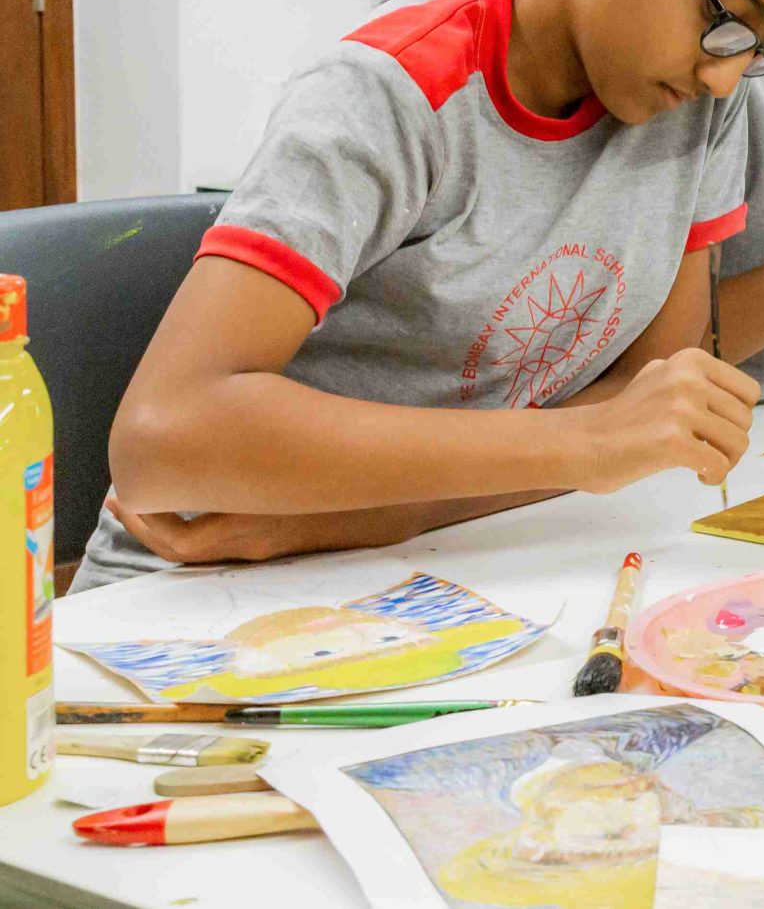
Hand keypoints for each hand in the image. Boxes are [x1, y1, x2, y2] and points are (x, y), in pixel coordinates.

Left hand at [101, 491, 421, 566]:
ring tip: (155, 497)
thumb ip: (253, 465)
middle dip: (146, 527)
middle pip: (181, 548)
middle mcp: (252, 541)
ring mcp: (268, 544)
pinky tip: (205, 497)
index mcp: (250, 526)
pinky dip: (202, 523)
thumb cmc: (357, 480)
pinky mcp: (284, 540)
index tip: (121, 497)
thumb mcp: (297, 467)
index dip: (142, 521)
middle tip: (122, 501)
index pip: (176, 539)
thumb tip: (199, 450)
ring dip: (172, 525)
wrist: (405, 505)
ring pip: (202, 546)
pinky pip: (226, 540)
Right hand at [569, 349, 759, 491]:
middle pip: (745, 420)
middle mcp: (688, 378)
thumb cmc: (624, 417)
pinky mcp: (671, 441)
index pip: (749, 392)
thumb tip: (738, 394)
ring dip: (726, 462)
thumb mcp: (660, 375)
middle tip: (709, 452)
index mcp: (691, 360)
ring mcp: (679, 408)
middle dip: (732, 442)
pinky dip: (714, 476)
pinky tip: (699, 477)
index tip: (719, 430)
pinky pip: (718, 465)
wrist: (582, 442)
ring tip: (704, 466)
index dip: (739, 416)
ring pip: (738, 443)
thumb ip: (696, 378)